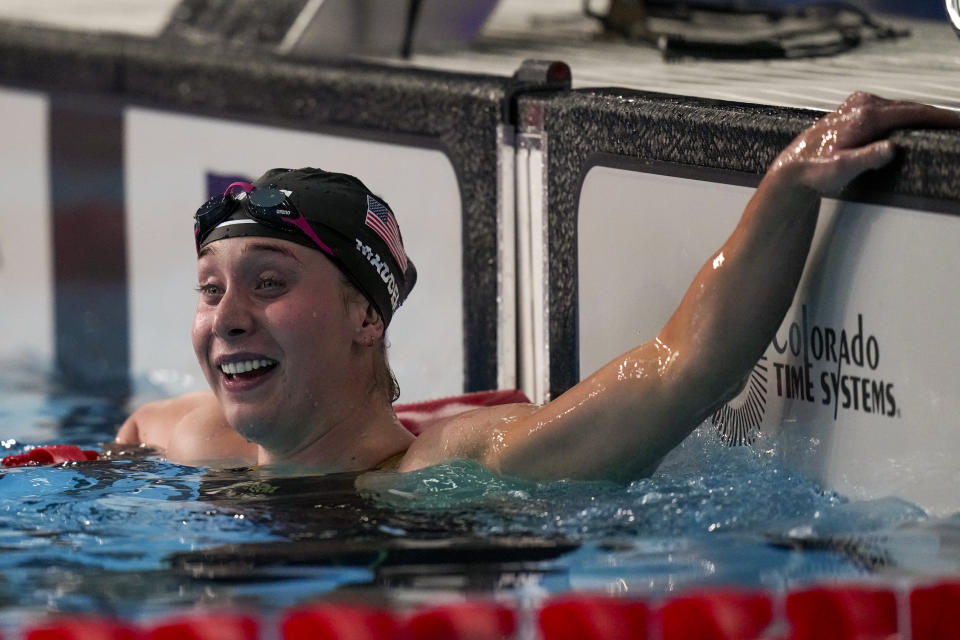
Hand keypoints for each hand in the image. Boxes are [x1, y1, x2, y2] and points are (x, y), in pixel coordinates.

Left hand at [771, 92, 959, 195]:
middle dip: (936, 116)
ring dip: (922, 116)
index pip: (913, 112)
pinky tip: (915, 126)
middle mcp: (862, 105)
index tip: (959, 123)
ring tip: (944, 126)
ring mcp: (858, 105)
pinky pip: (890, 111)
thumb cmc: (814, 170)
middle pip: (910, 107)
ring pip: (900, 108)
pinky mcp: (855, 111)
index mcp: (864, 116)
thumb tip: (891, 148)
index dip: (940, 118)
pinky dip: (906, 117)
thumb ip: (867, 158)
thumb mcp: (842, 168)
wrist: (793, 168)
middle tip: (957, 126)